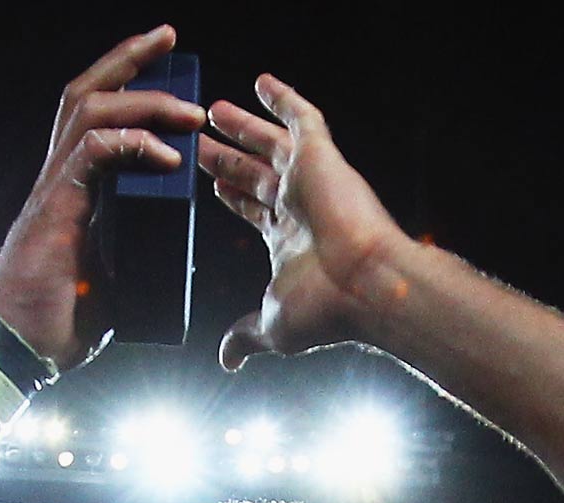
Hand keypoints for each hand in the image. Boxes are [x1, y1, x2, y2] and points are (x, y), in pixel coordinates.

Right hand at [0, 24, 205, 371]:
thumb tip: (171, 261)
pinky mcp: (56, 206)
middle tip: (169, 39)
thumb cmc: (57, 324)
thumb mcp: (112, 282)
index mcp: (76, 189)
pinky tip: (168, 156)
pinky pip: (93, 152)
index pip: (101, 118)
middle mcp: (61, 177)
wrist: (20, 351)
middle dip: (131, 60)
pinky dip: (132, 144)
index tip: (170, 68)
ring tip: (188, 109)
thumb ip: (132, 256)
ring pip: (91, 109)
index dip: (131, 86)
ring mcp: (55, 187)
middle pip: (90, 93)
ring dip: (143, 98)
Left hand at [198, 75, 411, 370]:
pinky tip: (260, 82)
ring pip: (271, 142)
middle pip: (255, 174)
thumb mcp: (272, 324)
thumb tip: (227, 360)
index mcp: (288, 241)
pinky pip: (302, 117)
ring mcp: (309, 180)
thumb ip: (245, 334)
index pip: (254, 211)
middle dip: (228, 159)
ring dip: (243, 126)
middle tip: (200, 141)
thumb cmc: (324, 310)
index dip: (232, 197)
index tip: (211, 183)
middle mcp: (298, 207)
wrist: (364, 285)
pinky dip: (283, 99)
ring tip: (213, 110)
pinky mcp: (320, 157)